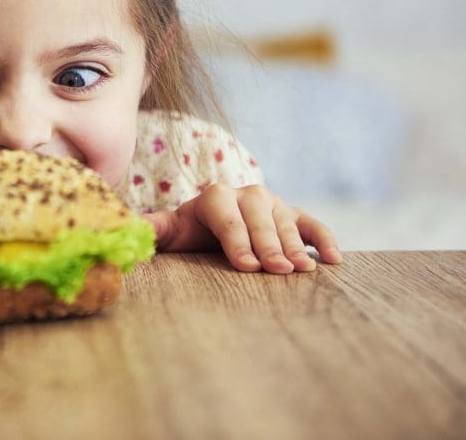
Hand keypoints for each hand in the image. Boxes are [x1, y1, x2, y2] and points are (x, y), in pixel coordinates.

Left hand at [142, 183, 341, 272]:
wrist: (215, 224)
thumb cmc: (192, 233)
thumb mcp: (172, 231)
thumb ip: (154, 228)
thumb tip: (131, 227)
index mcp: (215, 197)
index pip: (227, 217)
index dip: (237, 240)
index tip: (246, 266)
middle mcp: (247, 195)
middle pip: (260, 218)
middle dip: (268, 244)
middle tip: (277, 270)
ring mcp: (274, 204)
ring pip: (285, 222)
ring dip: (295, 245)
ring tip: (303, 270)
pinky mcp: (294, 215)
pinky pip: (313, 225)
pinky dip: (324, 239)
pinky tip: (334, 260)